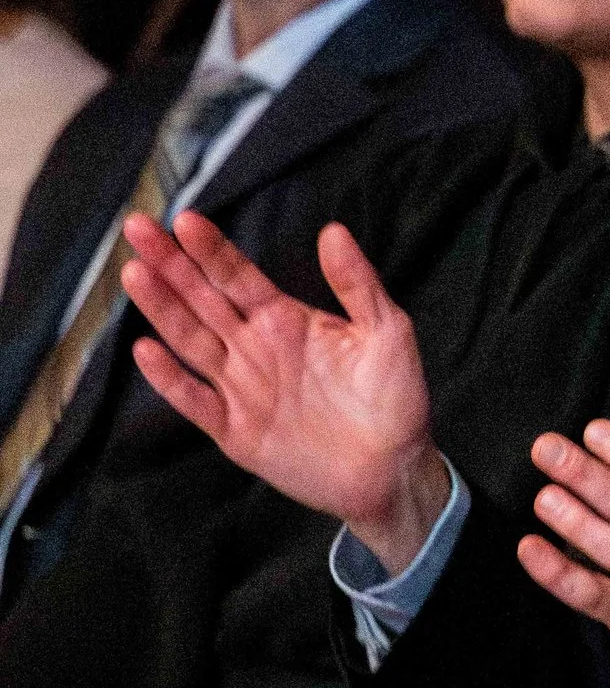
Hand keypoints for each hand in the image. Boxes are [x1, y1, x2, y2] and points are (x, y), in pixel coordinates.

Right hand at [122, 213, 445, 573]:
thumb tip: (334, 231)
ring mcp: (241, 387)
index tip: (185, 219)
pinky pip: (195, 400)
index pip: (239, 276)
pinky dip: (170, 378)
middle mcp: (255, 347)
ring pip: (191, 340)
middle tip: (138, 228)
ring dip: (162, 309)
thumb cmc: (395, 396)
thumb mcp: (388, 331)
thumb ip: (358, 284)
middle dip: (171, 264)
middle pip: (203, 299)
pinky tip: (147, 349)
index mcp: (286, 320)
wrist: (393, 467)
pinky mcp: (235, 429)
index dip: (212, 249)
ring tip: (137, 274)